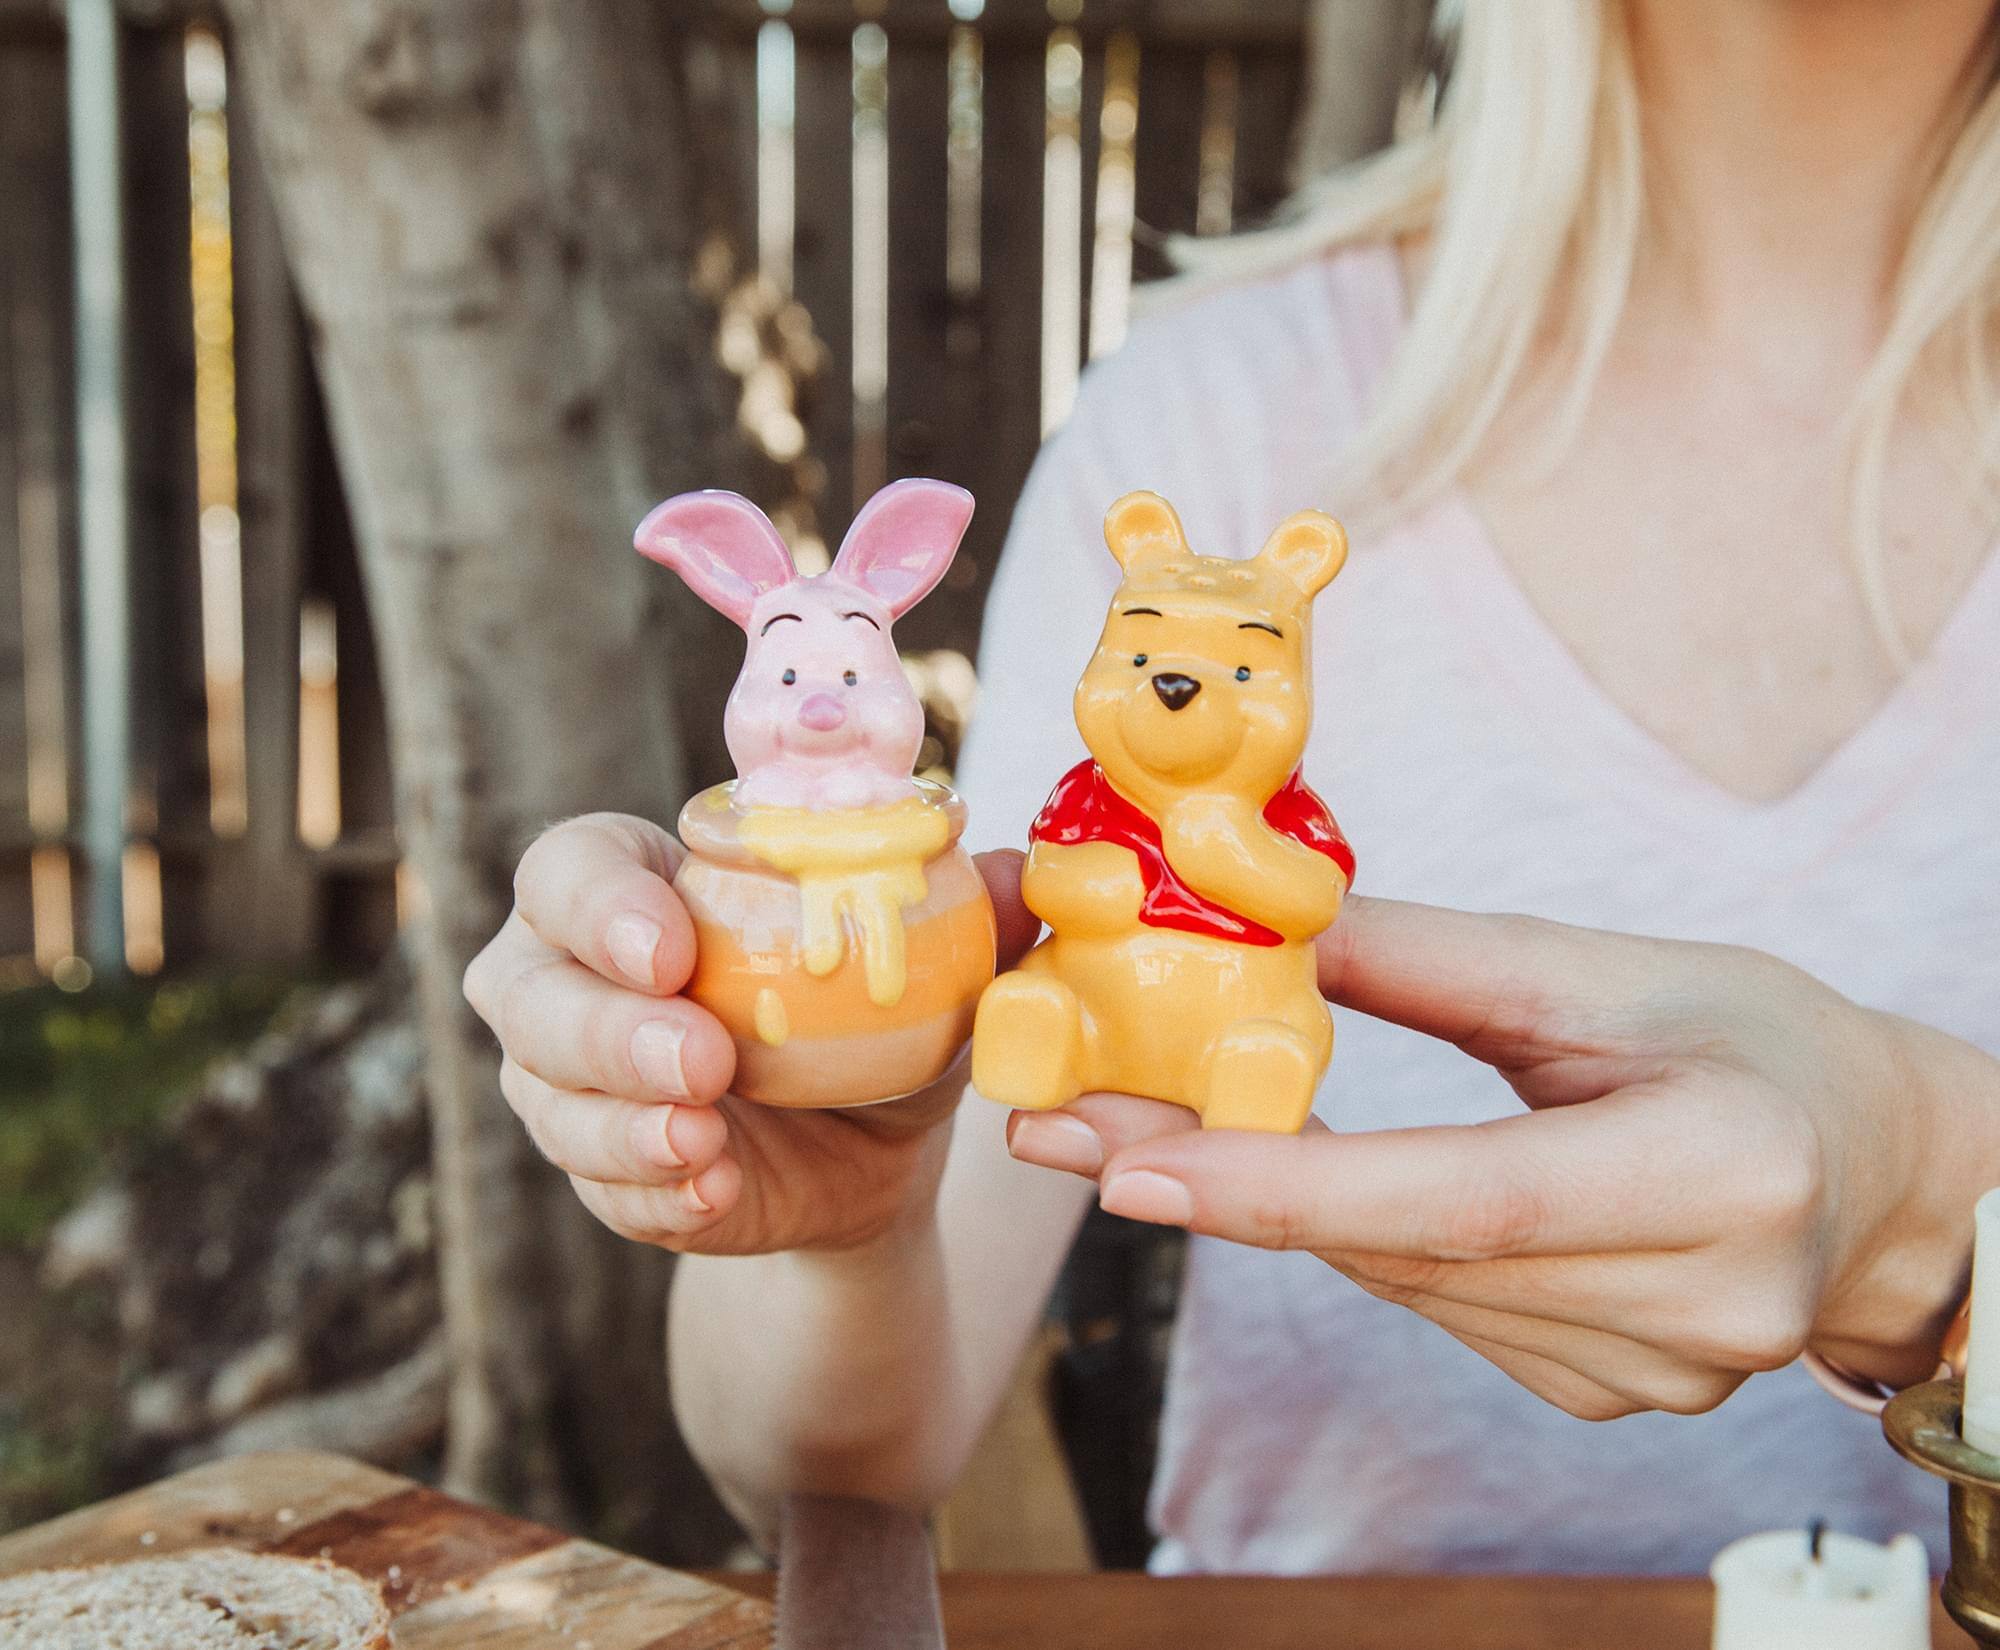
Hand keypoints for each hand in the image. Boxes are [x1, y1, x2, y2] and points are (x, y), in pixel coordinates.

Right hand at [464, 813, 1036, 1255]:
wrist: (873, 1142)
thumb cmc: (874, 1010)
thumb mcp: (926, 962)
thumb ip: (966, 911)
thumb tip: (1010, 871)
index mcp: (636, 885)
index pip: (569, 868)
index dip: (600, 904)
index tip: (672, 950)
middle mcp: (573, 975)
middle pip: (526, 991)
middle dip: (606, 1030)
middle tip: (703, 1062)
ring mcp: (571, 1080)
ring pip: (548, 1099)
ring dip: (624, 1125)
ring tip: (706, 1141)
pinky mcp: (602, 1170)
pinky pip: (599, 1189)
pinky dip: (655, 1193)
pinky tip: (714, 1188)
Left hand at [1006, 897, 1996, 1418]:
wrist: (1880, 1168)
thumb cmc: (1758, 1041)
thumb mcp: (1606, 972)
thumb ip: (1425, 959)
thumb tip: (1254, 921)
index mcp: (1717, 1174)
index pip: (1459, 1200)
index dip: (1282, 1188)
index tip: (1123, 1165)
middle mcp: (1696, 1303)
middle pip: (1402, 1251)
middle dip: (1220, 1184)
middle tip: (1063, 1122)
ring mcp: (1658, 1372)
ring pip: (1401, 1285)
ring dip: (1279, 1206)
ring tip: (1163, 1127)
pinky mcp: (1617, 1394)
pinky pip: (1439, 1309)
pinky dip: (1362, 1237)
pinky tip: (1330, 1180)